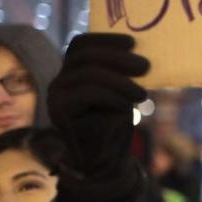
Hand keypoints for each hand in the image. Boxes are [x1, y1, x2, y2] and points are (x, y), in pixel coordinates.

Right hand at [48, 33, 149, 201]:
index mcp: (72, 72)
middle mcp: (59, 81)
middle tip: (146, 66)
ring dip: (120, 81)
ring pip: (87, 74)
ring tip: (142, 94)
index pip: (81, 45)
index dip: (106, 39)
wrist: (104, 161)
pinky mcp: (59, 111)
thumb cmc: (114, 125)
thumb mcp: (122, 92)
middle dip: (117, 57)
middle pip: (84, 56)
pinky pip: (87, 93)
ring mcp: (56, 95)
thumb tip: (141, 54)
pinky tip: (129, 104)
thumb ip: (121, 73)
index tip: (133, 43)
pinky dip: (112, 95)